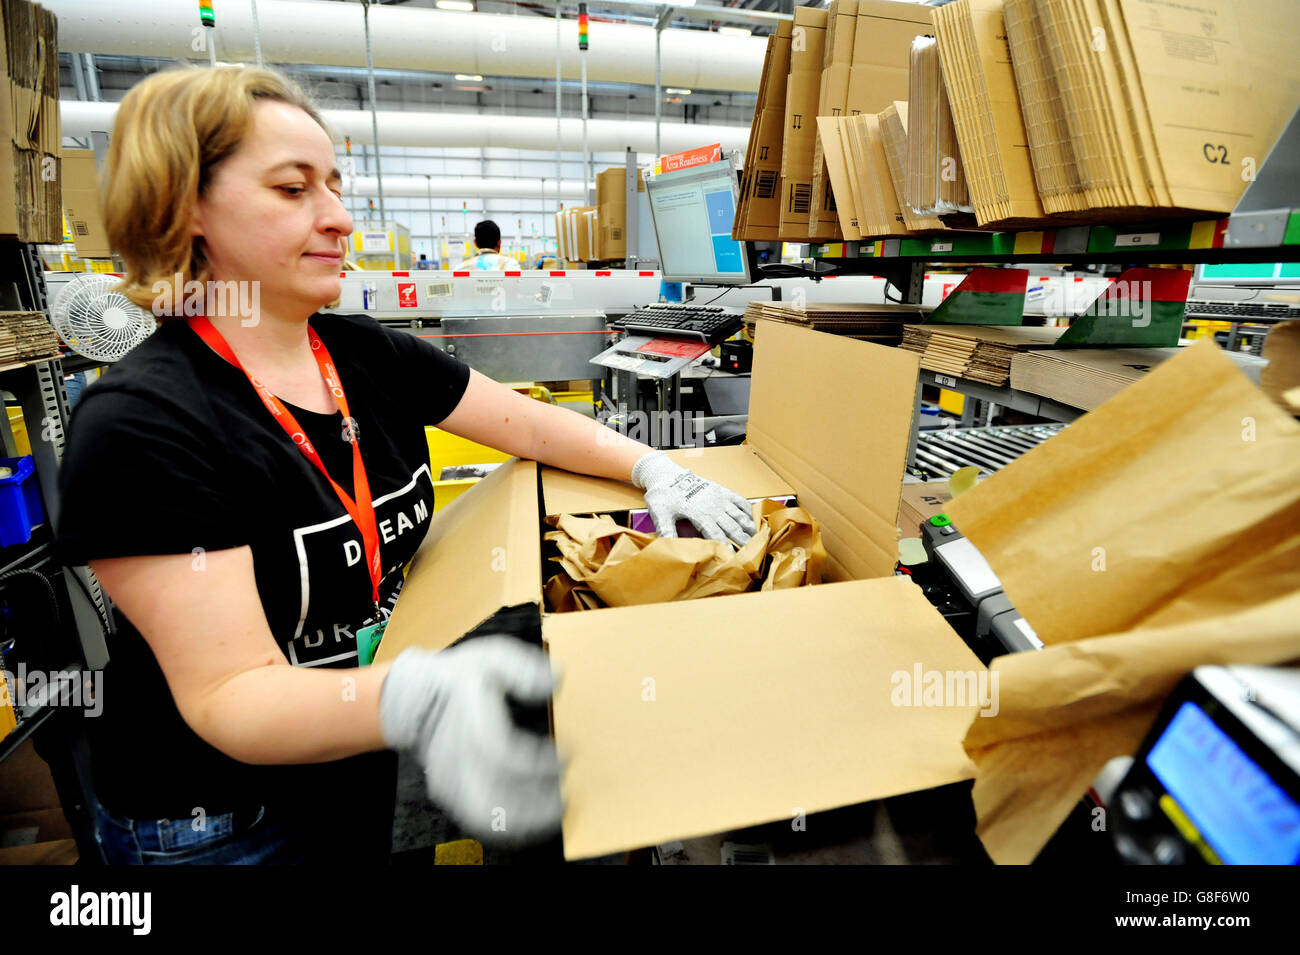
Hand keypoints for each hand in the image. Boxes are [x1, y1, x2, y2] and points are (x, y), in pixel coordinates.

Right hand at [379, 638, 562, 845]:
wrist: (415, 697)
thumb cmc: (458, 678)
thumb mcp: (492, 658)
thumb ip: (524, 669)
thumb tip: (556, 680)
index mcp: (470, 723)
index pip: (503, 755)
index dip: (538, 764)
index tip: (567, 755)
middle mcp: (456, 756)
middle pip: (493, 797)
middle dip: (534, 804)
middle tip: (565, 795)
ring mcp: (448, 778)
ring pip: (485, 815)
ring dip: (524, 819)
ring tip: (553, 810)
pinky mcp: (449, 792)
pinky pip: (477, 819)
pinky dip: (506, 824)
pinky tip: (531, 816)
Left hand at [631, 450, 756, 546]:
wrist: (667, 474)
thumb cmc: (663, 495)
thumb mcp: (660, 513)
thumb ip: (666, 529)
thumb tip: (668, 546)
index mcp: (699, 514)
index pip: (716, 535)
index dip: (726, 547)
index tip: (734, 558)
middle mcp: (712, 507)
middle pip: (732, 527)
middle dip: (743, 540)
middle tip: (752, 552)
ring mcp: (718, 497)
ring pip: (738, 514)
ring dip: (748, 527)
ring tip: (757, 538)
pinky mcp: (720, 490)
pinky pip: (738, 500)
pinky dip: (747, 509)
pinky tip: (752, 517)